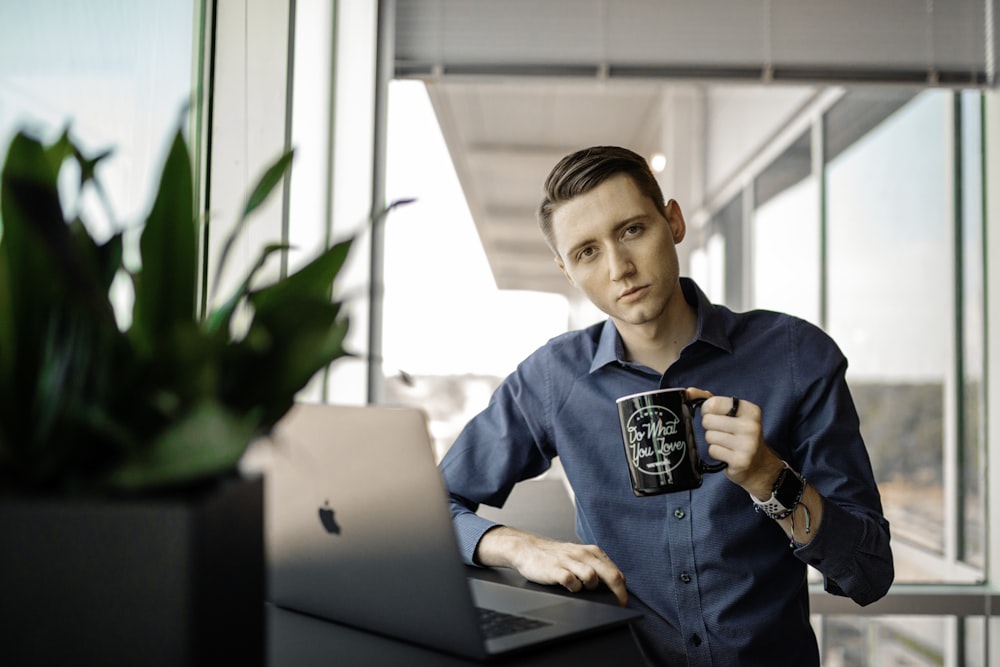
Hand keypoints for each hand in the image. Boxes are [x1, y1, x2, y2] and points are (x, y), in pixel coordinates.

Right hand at [474, 526, 627, 606]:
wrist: (527, 548)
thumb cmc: (556, 556)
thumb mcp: (579, 557)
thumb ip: (595, 568)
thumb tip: (613, 589)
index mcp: (592, 552)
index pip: (616, 572)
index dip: (622, 590)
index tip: (622, 602)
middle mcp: (583, 554)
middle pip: (610, 575)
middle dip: (618, 593)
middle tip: (618, 605)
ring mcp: (569, 561)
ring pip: (592, 577)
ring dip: (591, 587)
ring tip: (583, 590)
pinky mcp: (556, 569)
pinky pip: (571, 581)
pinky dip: (574, 588)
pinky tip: (570, 588)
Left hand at [686, 387, 783, 499]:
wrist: (759, 463)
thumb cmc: (740, 433)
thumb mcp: (732, 413)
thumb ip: (710, 399)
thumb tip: (689, 392)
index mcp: (750, 410)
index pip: (714, 403)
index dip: (707, 409)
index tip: (714, 414)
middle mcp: (751, 426)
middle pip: (708, 421)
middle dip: (710, 427)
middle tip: (722, 431)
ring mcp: (747, 445)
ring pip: (709, 437)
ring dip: (713, 441)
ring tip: (726, 443)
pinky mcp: (741, 461)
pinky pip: (713, 451)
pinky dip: (716, 452)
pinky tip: (727, 453)